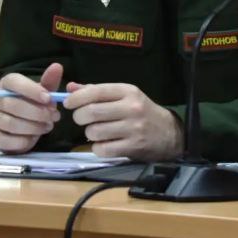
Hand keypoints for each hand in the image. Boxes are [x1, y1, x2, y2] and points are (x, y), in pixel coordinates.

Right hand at [0, 63, 63, 153]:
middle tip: (54, 116)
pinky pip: (7, 140)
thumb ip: (49, 81)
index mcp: (7, 85)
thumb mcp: (43, 92)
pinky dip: (24, 140)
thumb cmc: (32, 105)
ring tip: (48, 126)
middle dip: (37, 112)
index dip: (31, 90)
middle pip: (13, 105)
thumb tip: (57, 66)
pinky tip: (34, 137)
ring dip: (33, 126)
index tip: (49, 98)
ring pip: (11, 123)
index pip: (14, 82)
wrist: (21, 128)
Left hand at [64, 82, 182, 160]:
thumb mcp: (124, 96)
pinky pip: (101, 149)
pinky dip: (98, 148)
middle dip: (79, 117)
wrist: (169, 133)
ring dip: (90, 133)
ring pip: (93, 132)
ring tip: (98, 131)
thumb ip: (97, 91)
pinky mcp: (132, 146)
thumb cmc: (142, 111)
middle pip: (90, 112)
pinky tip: (106, 143)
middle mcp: (131, 108)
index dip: (76, 98)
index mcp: (128, 91)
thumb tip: (70, 88)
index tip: (69, 103)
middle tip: (83, 119)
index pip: (95, 91)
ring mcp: (133, 128)